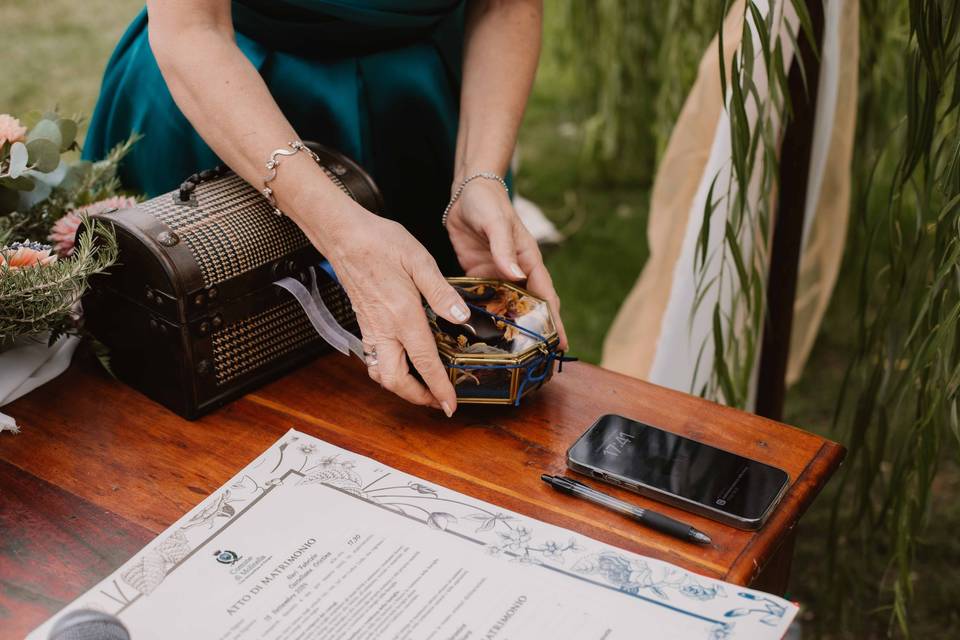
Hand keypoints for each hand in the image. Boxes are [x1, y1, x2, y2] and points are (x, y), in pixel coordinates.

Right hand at [302, 200, 470, 415]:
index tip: (451, 405)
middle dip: (416, 398)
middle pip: (395, 381)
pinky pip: (374, 358)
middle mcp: (384, 328)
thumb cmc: (380, 242)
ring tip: (423, 386)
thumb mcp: (420, 261)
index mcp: (402, 315)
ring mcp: (370, 328)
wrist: (344, 234)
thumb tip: (462, 318)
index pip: (424, 362)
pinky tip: (404, 362)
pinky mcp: (363, 323)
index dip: (439, 388)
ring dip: (401, 387)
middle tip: (438, 400)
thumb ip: (442, 293)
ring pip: (381, 373)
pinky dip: (389, 371)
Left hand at [444, 178, 567, 349]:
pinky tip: (477, 332)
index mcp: (528, 262)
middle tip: (536, 361)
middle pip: (529, 308)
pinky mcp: (479, 274)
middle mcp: (516, 273)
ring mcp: (497, 275)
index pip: (546, 297)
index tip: (560, 345)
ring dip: (507, 328)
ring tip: (507, 356)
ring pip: (506, 307)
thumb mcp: (496, 224)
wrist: (468, 192)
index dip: (553, 322)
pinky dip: (482, 315)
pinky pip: (483, 299)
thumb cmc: (489, 203)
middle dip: (534, 332)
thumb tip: (514, 274)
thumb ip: (504, 249)